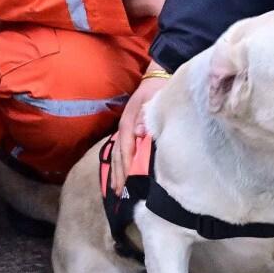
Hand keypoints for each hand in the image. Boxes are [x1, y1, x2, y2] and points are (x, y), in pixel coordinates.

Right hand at [110, 62, 166, 194]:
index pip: (126, 145)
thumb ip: (146, 117)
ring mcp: (125, 130)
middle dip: (118, 173)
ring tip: (116, 189)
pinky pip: (120, 151)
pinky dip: (118, 165)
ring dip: (116, 172)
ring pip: (117, 154)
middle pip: (118, 153)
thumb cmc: (157, 92)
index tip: (127, 179)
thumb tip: (138, 134)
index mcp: (130, 121)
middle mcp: (125, 127)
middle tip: (119, 192)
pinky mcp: (128, 132)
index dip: (126, 163)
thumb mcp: (154, 100)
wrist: (155, 80)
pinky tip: (118, 176)